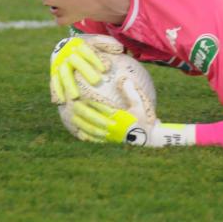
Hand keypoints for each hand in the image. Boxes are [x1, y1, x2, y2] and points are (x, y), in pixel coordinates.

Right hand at [49, 35, 123, 102]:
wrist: (66, 48)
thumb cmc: (88, 48)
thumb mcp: (97, 43)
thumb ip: (107, 44)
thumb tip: (119, 48)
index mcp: (78, 45)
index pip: (87, 50)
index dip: (95, 59)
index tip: (105, 69)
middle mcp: (67, 53)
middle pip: (75, 61)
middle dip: (85, 70)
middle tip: (96, 81)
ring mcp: (59, 63)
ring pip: (63, 73)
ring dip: (69, 85)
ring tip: (76, 97)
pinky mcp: (54, 72)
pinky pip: (54, 82)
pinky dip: (56, 91)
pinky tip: (61, 102)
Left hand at [70, 78, 193, 146]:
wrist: (150, 138)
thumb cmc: (145, 119)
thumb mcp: (140, 104)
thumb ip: (131, 92)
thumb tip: (124, 79)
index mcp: (120, 116)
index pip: (102, 108)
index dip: (91, 102)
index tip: (82, 95)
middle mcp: (113, 127)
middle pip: (94, 119)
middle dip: (82, 111)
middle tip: (73, 104)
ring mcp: (111, 136)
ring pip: (92, 130)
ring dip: (81, 123)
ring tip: (73, 116)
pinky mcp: (111, 141)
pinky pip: (96, 140)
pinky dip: (87, 136)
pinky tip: (80, 133)